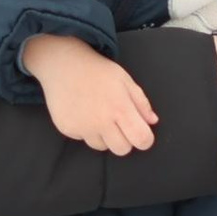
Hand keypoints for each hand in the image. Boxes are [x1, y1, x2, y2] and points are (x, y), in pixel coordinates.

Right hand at [22, 34, 157, 155]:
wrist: (64, 65)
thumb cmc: (99, 72)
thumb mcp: (126, 81)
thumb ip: (141, 103)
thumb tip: (152, 122)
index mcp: (120, 108)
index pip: (141, 139)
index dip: (145, 139)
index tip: (141, 133)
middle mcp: (101, 121)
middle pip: (122, 150)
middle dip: (125, 140)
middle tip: (119, 124)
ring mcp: (82, 127)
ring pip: (102, 147)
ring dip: (105, 137)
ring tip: (99, 116)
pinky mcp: (67, 129)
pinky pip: (83, 140)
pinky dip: (87, 131)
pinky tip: (84, 114)